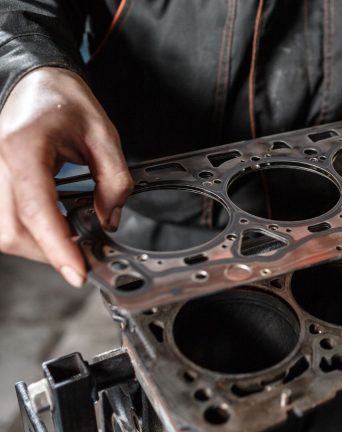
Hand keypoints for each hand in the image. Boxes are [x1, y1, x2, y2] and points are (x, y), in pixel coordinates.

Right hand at [0, 67, 132, 286]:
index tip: (77, 272)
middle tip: (84, 257)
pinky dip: (29, 232)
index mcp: (23, 146)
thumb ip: (113, 179)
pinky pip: (3, 219)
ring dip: (38, 245)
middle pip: (11, 230)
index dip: (56, 247)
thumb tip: (110, 220)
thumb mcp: (104, 134)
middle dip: (49, 252)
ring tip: (72, 238)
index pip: (36, 208)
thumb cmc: (66, 100)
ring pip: (2, 231)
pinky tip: (55, 226)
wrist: (37, 81)